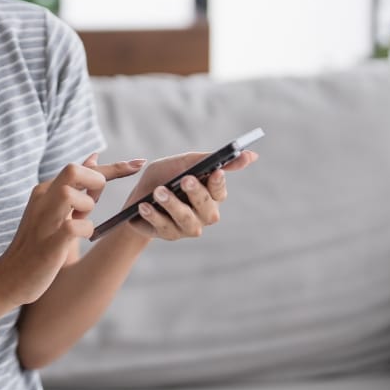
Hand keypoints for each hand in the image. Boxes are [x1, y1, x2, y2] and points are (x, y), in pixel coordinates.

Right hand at [0, 156, 144, 305]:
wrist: (10, 278)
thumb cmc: (38, 244)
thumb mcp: (58, 210)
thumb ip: (77, 187)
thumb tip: (94, 158)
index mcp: (46, 190)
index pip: (81, 168)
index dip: (114, 167)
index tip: (139, 164)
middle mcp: (43, 199)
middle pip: (73, 170)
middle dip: (96, 182)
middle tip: (94, 204)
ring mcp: (44, 219)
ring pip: (71, 193)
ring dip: (86, 207)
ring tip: (79, 222)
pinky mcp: (48, 242)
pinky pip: (74, 227)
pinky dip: (84, 231)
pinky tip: (77, 239)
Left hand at [123, 149, 257, 240]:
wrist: (137, 195)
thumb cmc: (165, 176)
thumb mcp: (184, 163)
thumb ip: (210, 159)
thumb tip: (252, 155)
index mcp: (211, 194)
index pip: (220, 191)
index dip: (218, 183)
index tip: (215, 172)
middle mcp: (204, 213)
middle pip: (207, 208)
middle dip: (197, 194)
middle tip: (185, 179)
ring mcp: (188, 226)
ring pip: (186, 219)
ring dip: (172, 204)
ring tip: (158, 192)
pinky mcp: (169, 234)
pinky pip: (164, 227)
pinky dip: (154, 215)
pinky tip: (145, 206)